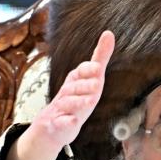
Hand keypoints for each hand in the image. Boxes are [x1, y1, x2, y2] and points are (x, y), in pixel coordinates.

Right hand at [32, 30, 114, 150]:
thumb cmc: (75, 99)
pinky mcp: (58, 124)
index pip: (80, 72)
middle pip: (74, 87)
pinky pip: (61, 123)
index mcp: (74, 81)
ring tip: (91, 101)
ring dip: (79, 102)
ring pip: (68, 104)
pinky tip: (74, 121)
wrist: (51, 126)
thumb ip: (99, 58)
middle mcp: (66, 93)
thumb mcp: (90, 78)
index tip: (98, 68)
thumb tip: (109, 33)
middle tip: (97, 84)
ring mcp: (60, 109)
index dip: (88, 70)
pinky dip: (67, 122)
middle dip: (85, 85)